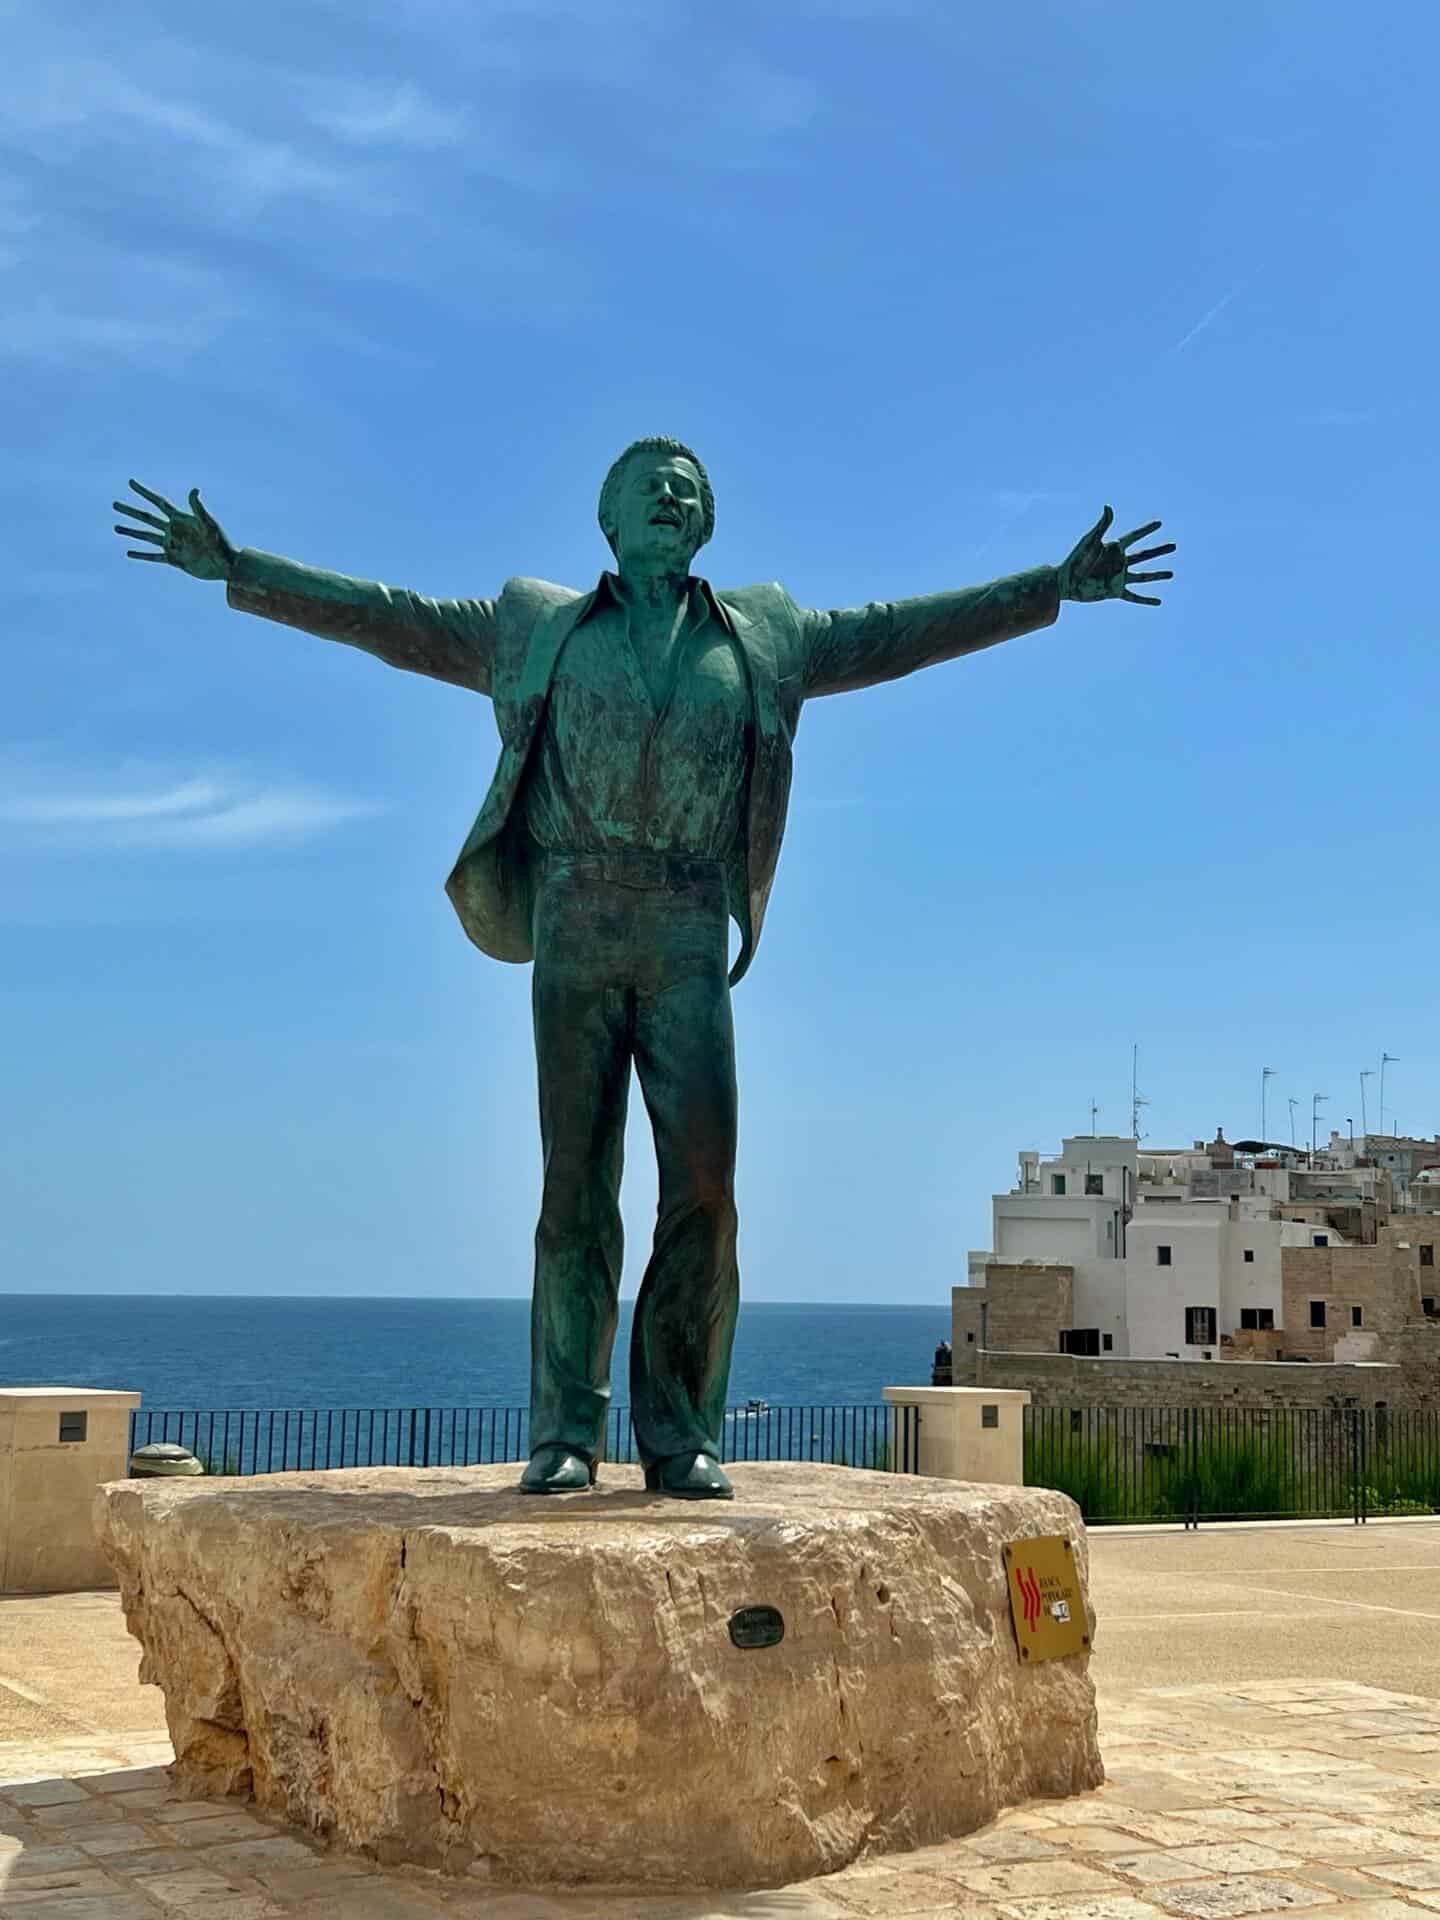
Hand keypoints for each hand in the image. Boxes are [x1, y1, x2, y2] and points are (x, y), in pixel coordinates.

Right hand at [113, 479, 236, 581]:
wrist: (227, 565)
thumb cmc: (221, 543)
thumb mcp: (209, 524)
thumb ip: (199, 508)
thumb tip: (194, 490)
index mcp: (181, 519)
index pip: (158, 502)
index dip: (144, 492)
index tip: (130, 482)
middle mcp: (174, 530)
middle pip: (147, 518)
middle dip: (131, 511)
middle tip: (114, 504)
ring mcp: (172, 545)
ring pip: (146, 536)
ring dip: (131, 532)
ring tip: (116, 527)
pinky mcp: (174, 560)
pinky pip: (153, 557)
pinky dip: (141, 555)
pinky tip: (129, 552)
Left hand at [1059, 506, 1174, 605]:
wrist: (1065, 582)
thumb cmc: (1075, 560)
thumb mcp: (1090, 541)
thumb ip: (1102, 525)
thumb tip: (1108, 507)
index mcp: (1114, 548)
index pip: (1135, 536)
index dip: (1147, 530)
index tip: (1160, 524)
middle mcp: (1119, 562)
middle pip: (1145, 555)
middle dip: (1159, 550)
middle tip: (1174, 546)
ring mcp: (1118, 577)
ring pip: (1144, 576)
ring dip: (1158, 575)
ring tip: (1171, 574)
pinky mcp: (1115, 592)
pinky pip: (1134, 597)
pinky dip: (1146, 600)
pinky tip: (1159, 602)